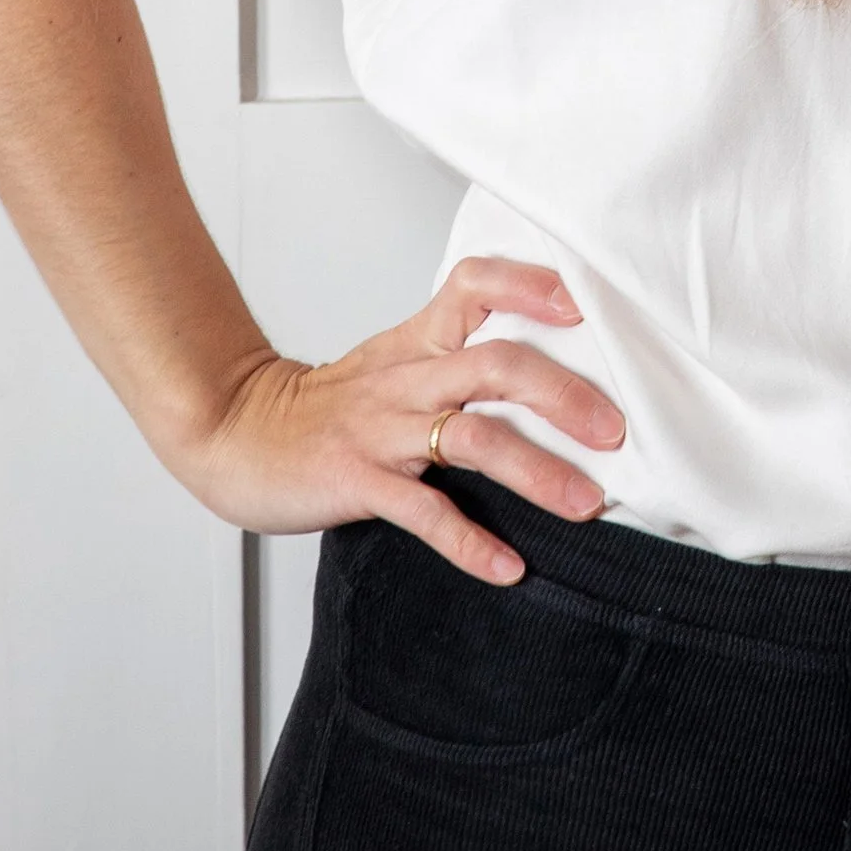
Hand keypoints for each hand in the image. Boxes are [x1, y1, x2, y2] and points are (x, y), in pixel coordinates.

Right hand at [172, 257, 625, 583]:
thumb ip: (455, 354)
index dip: (529, 285)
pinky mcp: (357, 480)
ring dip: (537, 472)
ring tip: (587, 503)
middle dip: (564, 395)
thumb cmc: (326, 404)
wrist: (235, 432)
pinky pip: (423, 511)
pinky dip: (469, 542)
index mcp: (417, 342)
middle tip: (616, 429)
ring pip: (473, 437)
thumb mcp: (392, 360)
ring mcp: (383, 430)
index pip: (475, 284)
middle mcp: (407, 378)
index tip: (583, 304)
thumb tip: (545, 367)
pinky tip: (509, 567)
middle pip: (497, 364)